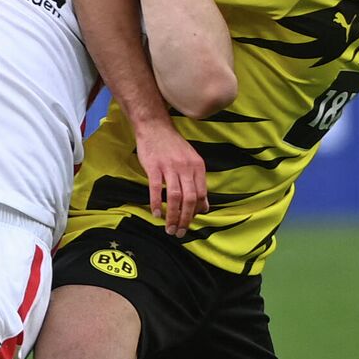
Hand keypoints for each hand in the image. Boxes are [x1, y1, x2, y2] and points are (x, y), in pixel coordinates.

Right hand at [133, 119, 208, 236]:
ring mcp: (169, 167)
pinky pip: (156, 189)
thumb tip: (205, 207)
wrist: (155, 126)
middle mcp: (186, 167)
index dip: (196, 211)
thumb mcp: (191, 161)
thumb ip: (198, 183)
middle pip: (190, 199)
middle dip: (186, 219)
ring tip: (169, 229)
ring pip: (174, 197)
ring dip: (172, 216)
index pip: (201, 194)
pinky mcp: (154, 167)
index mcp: (197, 166)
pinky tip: (156, 214)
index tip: (190, 222)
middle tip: (180, 232)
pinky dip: (157, 203)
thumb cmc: (172, 145)